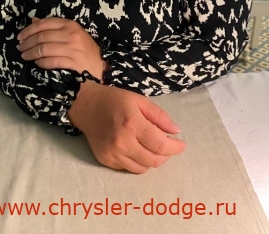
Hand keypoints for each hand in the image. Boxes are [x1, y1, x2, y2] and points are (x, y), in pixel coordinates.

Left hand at [17, 17, 105, 80]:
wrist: (101, 65)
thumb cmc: (84, 48)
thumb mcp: (71, 33)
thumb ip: (53, 27)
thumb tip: (33, 20)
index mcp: (70, 24)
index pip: (45, 24)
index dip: (29, 30)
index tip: (20, 36)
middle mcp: (71, 34)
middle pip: (42, 37)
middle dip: (27, 43)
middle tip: (19, 48)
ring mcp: (73, 49)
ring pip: (45, 49)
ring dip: (31, 54)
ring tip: (25, 56)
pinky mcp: (74, 63)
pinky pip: (52, 62)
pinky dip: (42, 63)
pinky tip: (37, 64)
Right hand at [67, 81, 186, 173]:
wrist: (86, 106)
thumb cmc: (114, 100)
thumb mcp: (139, 100)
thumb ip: (159, 116)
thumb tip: (176, 131)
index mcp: (132, 123)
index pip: (160, 145)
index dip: (175, 147)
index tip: (182, 145)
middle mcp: (122, 142)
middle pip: (154, 160)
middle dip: (166, 155)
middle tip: (168, 146)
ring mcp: (112, 154)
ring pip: (143, 168)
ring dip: (152, 160)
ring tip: (152, 147)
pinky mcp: (105, 161)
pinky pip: (129, 168)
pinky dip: (138, 162)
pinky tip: (136, 149)